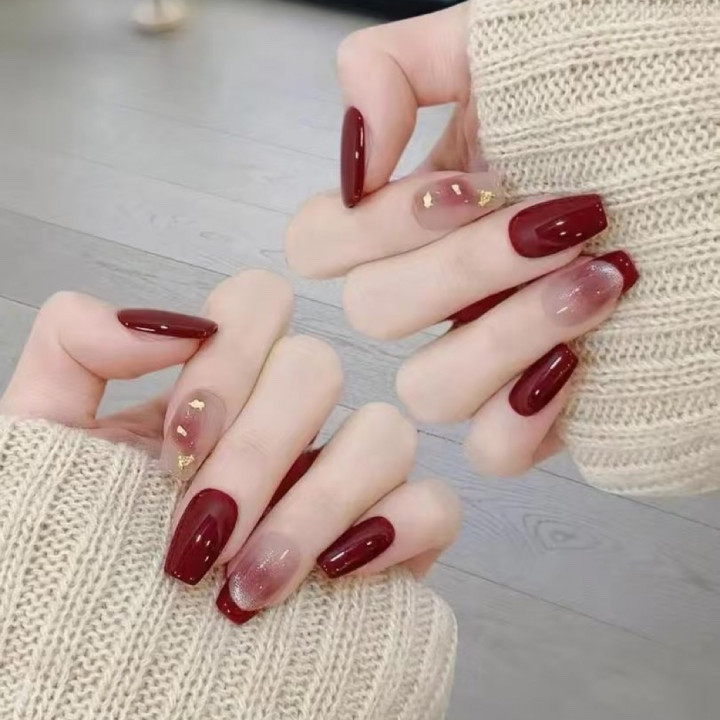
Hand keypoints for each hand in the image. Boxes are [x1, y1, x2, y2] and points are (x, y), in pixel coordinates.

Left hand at [0, 270, 459, 623]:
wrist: (106, 676)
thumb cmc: (72, 561)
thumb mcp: (47, 444)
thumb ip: (74, 348)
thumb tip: (167, 321)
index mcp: (218, 389)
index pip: (259, 304)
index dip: (229, 359)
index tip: (181, 443)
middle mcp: (289, 424)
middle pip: (319, 367)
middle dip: (258, 453)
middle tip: (200, 536)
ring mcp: (343, 478)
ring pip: (385, 430)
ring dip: (316, 504)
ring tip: (250, 584)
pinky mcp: (391, 542)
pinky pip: (435, 503)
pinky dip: (394, 530)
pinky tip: (332, 576)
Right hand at [285, 4, 639, 476]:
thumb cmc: (632, 94)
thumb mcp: (506, 52)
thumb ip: (393, 66)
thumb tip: (355, 157)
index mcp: (420, 216)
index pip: (319, 246)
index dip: (373, 227)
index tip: (466, 186)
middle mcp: (440, 292)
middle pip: (373, 315)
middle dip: (466, 266)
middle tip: (560, 219)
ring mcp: (486, 353)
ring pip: (427, 391)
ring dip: (506, 334)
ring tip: (600, 278)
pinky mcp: (540, 410)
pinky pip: (491, 452)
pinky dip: (523, 416)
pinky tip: (581, 357)